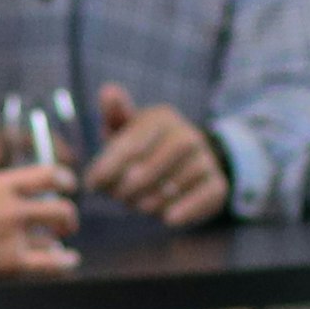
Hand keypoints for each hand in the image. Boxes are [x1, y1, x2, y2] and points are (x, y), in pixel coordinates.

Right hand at [0, 160, 81, 287]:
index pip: (47, 175)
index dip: (64, 179)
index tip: (67, 184)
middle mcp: (12, 207)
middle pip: (60, 209)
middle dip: (67, 217)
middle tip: (66, 223)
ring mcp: (14, 236)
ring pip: (56, 235)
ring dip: (60, 240)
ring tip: (60, 244)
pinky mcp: (10, 263)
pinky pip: (49, 263)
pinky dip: (63, 263)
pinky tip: (69, 261)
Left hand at [87, 88, 228, 227]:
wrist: (193, 160)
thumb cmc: (148, 147)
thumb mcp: (129, 128)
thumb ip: (116, 113)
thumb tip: (108, 90)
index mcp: (161, 119)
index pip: (130, 145)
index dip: (107, 167)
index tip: (92, 184)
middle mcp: (187, 135)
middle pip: (151, 167)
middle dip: (127, 186)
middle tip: (116, 197)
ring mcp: (205, 159)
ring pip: (174, 185)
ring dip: (150, 201)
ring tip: (138, 205)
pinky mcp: (217, 184)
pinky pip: (201, 199)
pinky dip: (184, 210)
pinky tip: (167, 218)